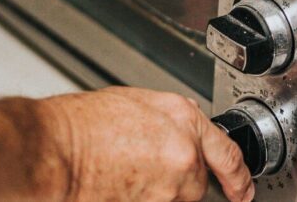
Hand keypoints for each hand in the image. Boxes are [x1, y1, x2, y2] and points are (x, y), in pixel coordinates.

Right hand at [44, 87, 253, 201]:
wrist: (54, 150)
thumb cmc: (82, 124)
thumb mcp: (137, 103)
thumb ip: (171, 120)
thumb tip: (184, 132)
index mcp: (184, 120)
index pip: (228, 155)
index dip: (239, 178)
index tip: (242, 190)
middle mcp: (184, 154)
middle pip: (198, 182)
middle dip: (177, 181)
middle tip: (143, 168)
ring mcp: (169, 188)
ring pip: (175, 198)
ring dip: (157, 192)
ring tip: (124, 174)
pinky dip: (142, 197)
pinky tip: (118, 185)